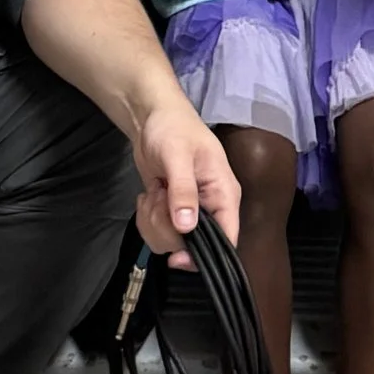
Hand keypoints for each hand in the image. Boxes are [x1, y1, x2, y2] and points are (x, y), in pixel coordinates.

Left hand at [131, 90, 242, 268]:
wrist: (151, 117)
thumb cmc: (173, 129)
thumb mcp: (178, 156)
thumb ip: (183, 191)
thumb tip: (186, 227)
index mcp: (224, 195)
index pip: (227, 239)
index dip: (205, 256)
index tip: (176, 256)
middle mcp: (210, 209)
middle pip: (192, 247)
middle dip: (166, 227)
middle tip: (160, 196)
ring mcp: (189, 213)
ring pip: (170, 242)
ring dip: (153, 221)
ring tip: (155, 191)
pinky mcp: (170, 213)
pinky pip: (157, 232)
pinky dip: (146, 217)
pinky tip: (150, 195)